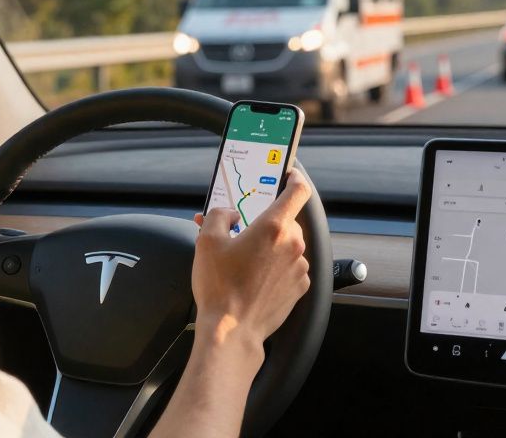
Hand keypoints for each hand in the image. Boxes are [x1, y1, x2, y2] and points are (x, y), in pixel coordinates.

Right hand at [191, 171, 312, 351]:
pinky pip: (289, 266)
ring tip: (241, 259)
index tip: (286, 175)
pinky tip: (253, 276)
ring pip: (286, 245)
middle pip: (286, 220)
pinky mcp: (299, 288)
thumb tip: (229, 214)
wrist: (231, 331)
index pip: (298, 190)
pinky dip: (275, 266)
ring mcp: (299, 268)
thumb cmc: (219, 287)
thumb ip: (218, 214)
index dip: (293, 178)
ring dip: (268, 246)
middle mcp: (293, 245)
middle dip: (264, 222)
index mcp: (274, 227)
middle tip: (240, 230)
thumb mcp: (206, 240)